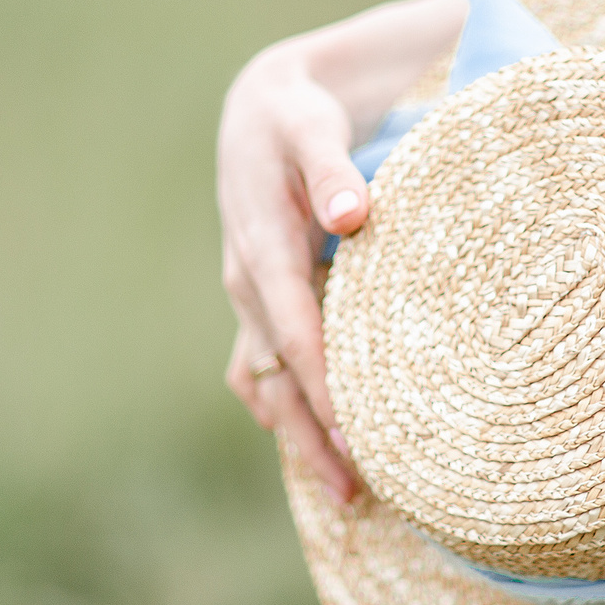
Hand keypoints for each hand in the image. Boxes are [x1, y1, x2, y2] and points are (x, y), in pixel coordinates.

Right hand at [218, 39, 372, 499]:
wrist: (260, 109)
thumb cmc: (295, 115)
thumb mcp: (309, 125)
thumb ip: (331, 167)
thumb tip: (351, 214)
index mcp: (262, 250)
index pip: (295, 335)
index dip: (323, 390)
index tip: (354, 438)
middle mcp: (248, 285)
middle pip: (280, 378)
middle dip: (313, 437)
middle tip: (357, 495)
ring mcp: (249, 299)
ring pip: (268, 384)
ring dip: (300, 437)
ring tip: (345, 493)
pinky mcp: (260, 303)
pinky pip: (263, 371)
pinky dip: (287, 411)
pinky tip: (317, 446)